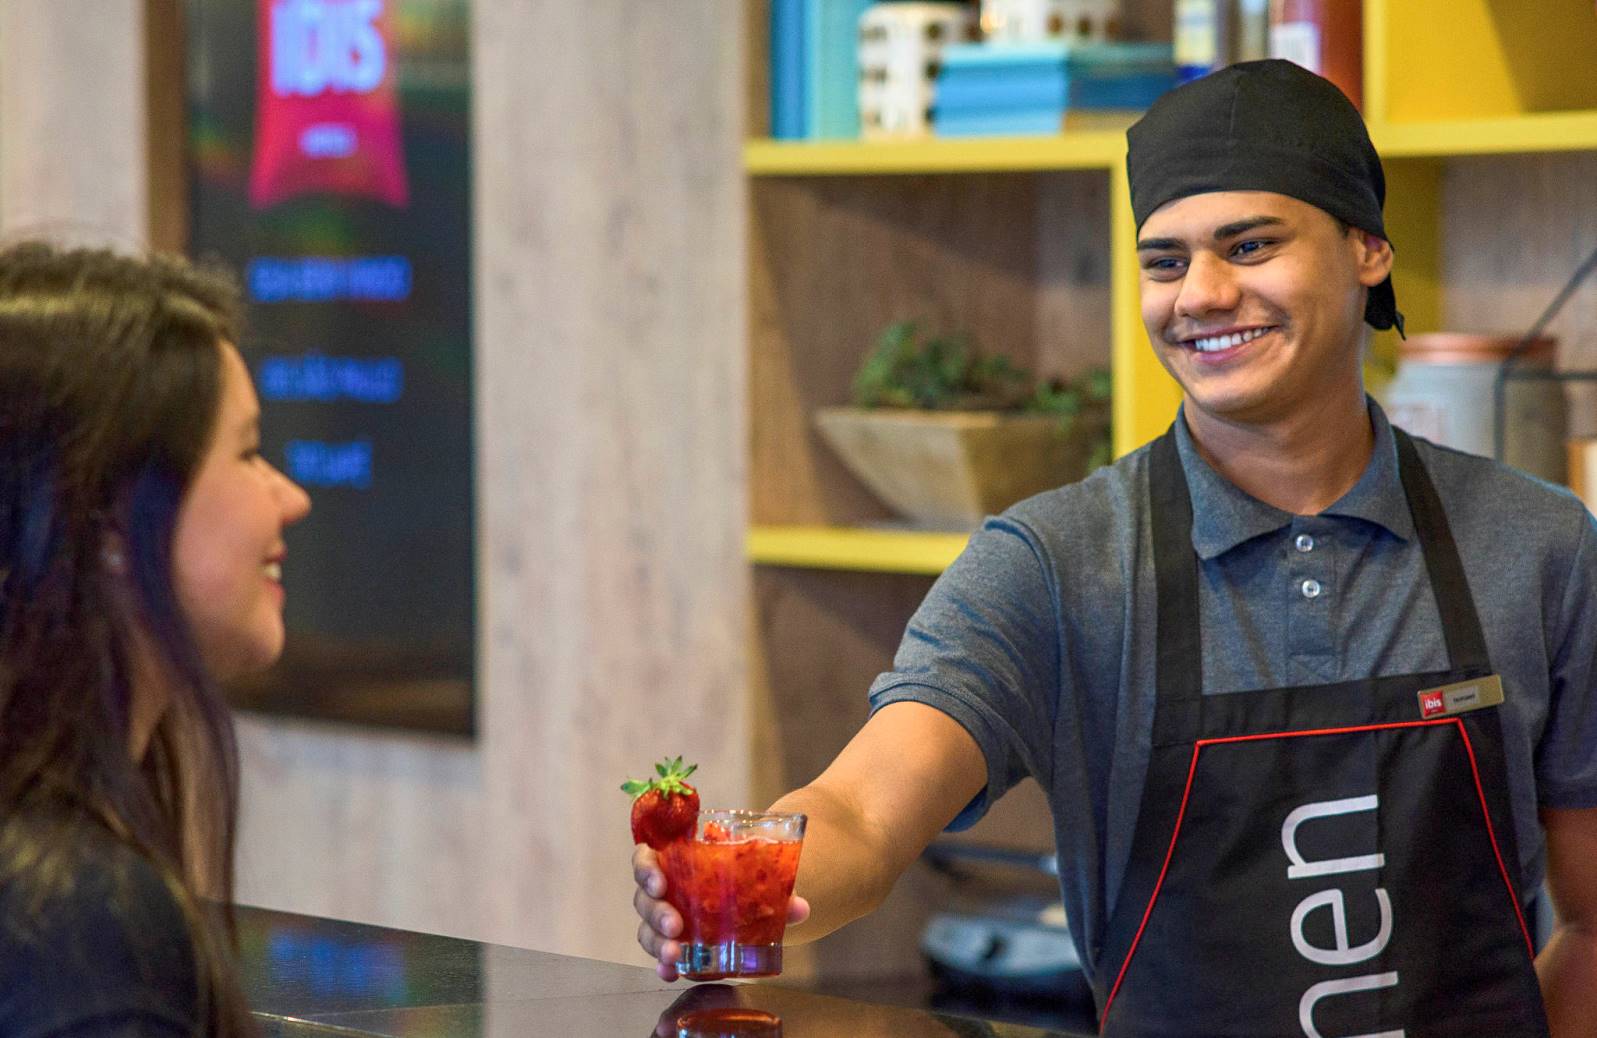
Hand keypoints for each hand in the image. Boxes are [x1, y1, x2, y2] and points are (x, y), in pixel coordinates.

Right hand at [632, 844, 811, 981]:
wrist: (749, 900)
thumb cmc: (742, 882)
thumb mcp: (758, 881)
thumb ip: (778, 891)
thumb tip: (800, 909)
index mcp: (677, 863)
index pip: (645, 859)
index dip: (646, 869)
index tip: (659, 882)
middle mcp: (664, 891)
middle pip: (643, 899)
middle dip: (656, 913)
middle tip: (676, 926)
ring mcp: (664, 918)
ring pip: (647, 929)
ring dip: (657, 943)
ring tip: (674, 955)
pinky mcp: (671, 943)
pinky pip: (658, 954)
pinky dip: (662, 965)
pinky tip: (670, 973)